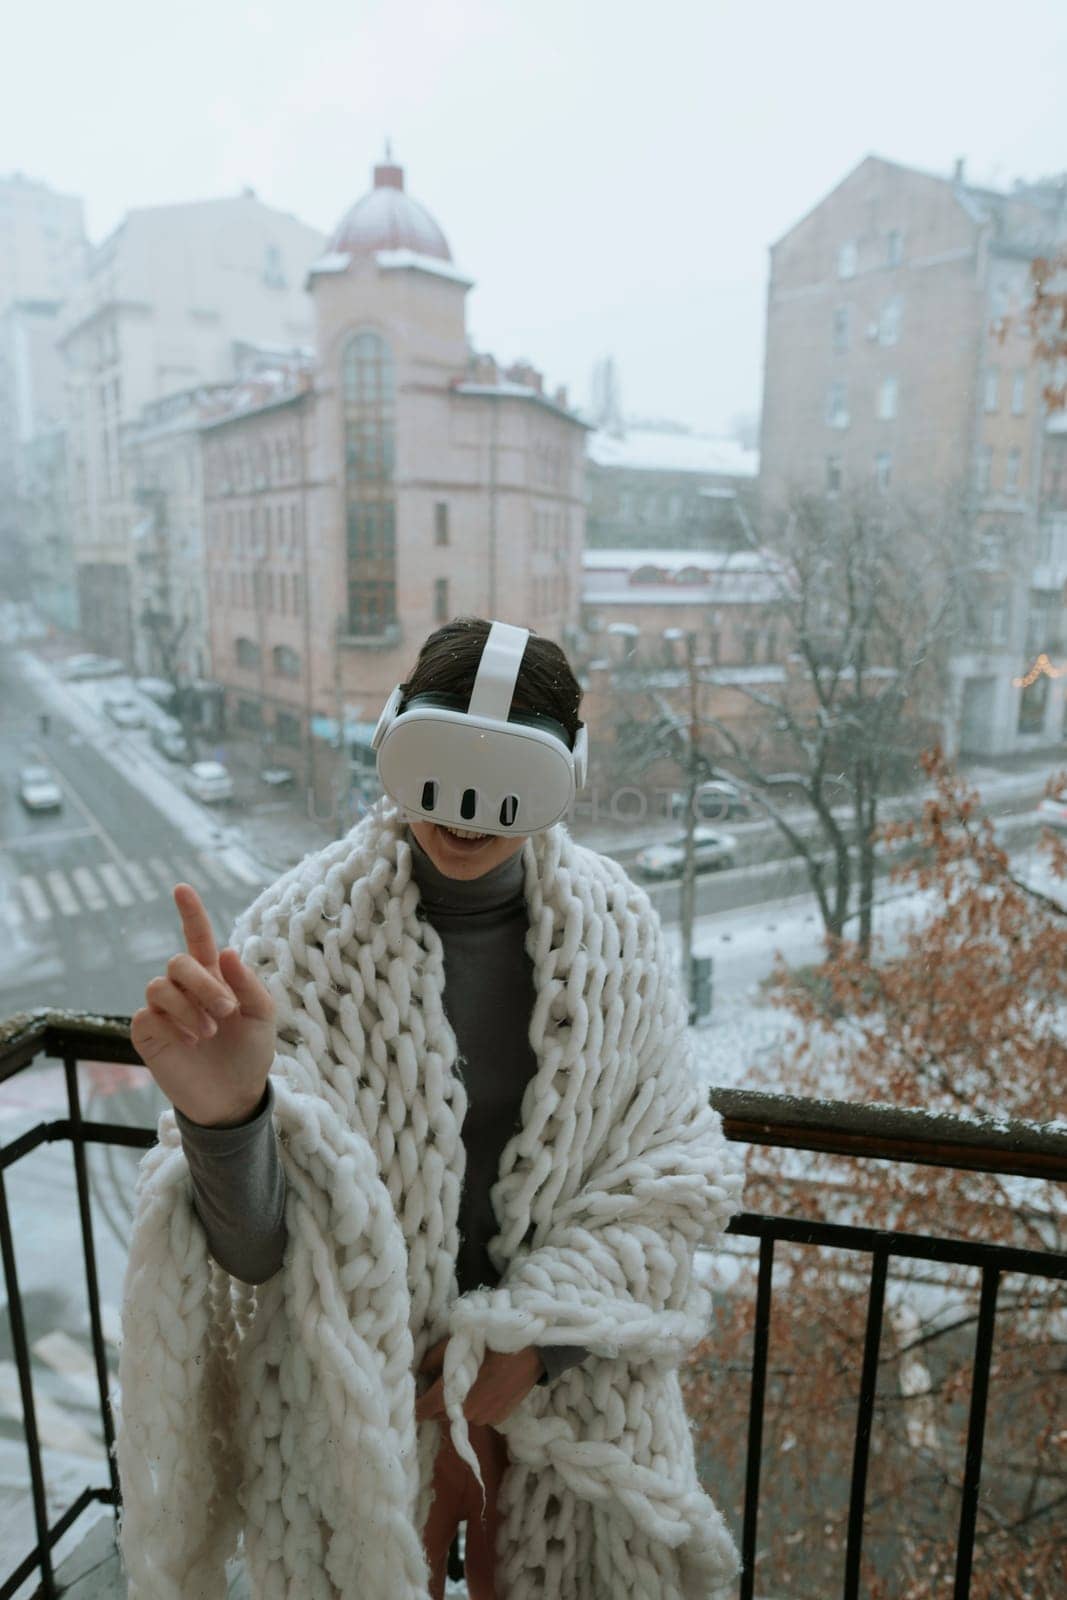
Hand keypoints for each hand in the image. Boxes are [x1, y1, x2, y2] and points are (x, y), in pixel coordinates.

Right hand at [130, 883, 276, 1127]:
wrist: (234, 1098)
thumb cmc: (250, 1053)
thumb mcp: (263, 1016)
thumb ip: (248, 983)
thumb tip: (228, 951)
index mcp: (215, 977)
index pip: (198, 937)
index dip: (190, 912)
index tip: (182, 888)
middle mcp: (186, 988)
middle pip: (178, 961)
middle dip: (205, 984)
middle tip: (226, 1012)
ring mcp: (164, 1010)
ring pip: (160, 985)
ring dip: (189, 1007)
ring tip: (209, 1033)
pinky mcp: (148, 1033)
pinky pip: (148, 1014)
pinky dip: (172, 1025)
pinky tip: (190, 1042)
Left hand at [414, 1338, 543, 1425]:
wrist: (531, 1350)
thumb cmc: (491, 1341)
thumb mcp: (458, 1342)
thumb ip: (434, 1359)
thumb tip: (421, 1370)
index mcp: (450, 1395)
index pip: (422, 1412)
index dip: (417, 1403)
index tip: (419, 1392)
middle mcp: (465, 1412)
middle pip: (440, 1414)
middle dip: (438, 1401)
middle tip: (445, 1380)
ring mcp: (484, 1418)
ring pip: (462, 1415)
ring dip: (461, 1403)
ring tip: (472, 1381)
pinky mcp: (499, 1418)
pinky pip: (481, 1414)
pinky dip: (480, 1405)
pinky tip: (488, 1386)